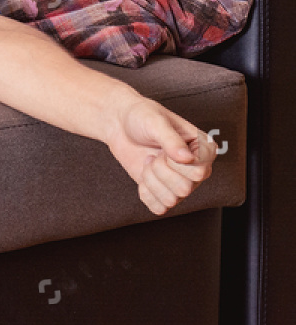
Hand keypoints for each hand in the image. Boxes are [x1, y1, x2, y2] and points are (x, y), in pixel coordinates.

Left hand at [103, 96, 217, 214]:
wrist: (120, 123)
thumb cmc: (142, 116)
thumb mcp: (155, 122)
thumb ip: (171, 140)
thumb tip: (187, 159)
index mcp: (205, 151)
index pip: (198, 173)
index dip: (173, 163)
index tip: (164, 148)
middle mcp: (198, 170)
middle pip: (183, 189)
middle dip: (159, 170)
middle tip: (154, 154)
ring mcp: (182, 183)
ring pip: (170, 201)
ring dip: (151, 180)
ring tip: (149, 161)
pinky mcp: (164, 192)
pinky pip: (158, 208)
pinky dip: (145, 192)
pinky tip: (143, 175)